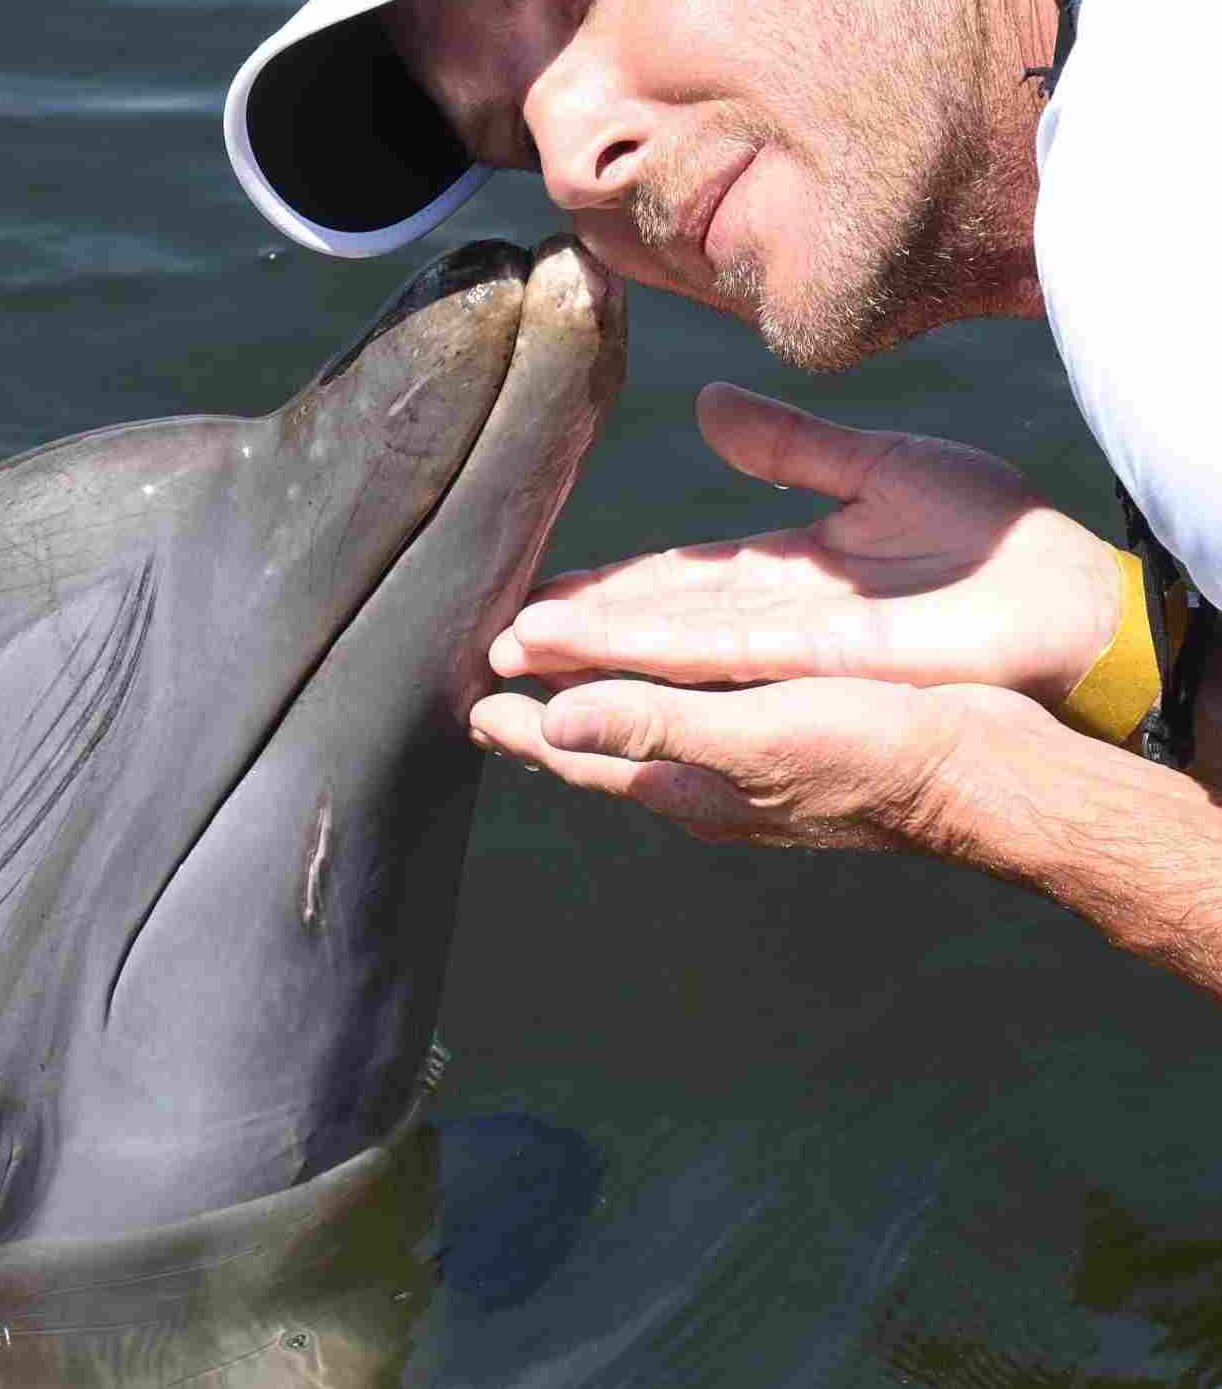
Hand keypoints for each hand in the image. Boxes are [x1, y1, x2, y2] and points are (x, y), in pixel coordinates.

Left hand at [469, 670, 1056, 852]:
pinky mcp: (787, 737)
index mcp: (688, 786)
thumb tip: (551, 716)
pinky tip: (674, 662)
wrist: (981, 776)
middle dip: (545, 711)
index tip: (466, 696)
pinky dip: (663, 681)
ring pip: (647, 724)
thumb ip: (654, 724)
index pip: (576, 753)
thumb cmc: (873, 758)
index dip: (519, 725)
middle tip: (494, 675)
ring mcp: (748, 765)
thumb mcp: (756, 738)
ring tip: (562, 662)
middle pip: (602, 743)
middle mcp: (707, 782)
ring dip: (599, 692)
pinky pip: (698, 707)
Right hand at [489, 383, 1121, 708]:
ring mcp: (787, 644)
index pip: (674, 580)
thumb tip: (705, 404)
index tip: (540, 590)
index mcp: (784, 571)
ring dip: (588, 646)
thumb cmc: (990, 539)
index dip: (605, 586)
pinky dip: (645, 652)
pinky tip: (586, 648)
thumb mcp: (872, 467)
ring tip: (510, 649)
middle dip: (575, 631)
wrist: (1064, 595)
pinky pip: (714, 650)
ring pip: (665, 642)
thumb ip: (787, 446)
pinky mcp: (812, 658)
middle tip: (494, 638)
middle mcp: (772, 616)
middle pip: (653, 621)